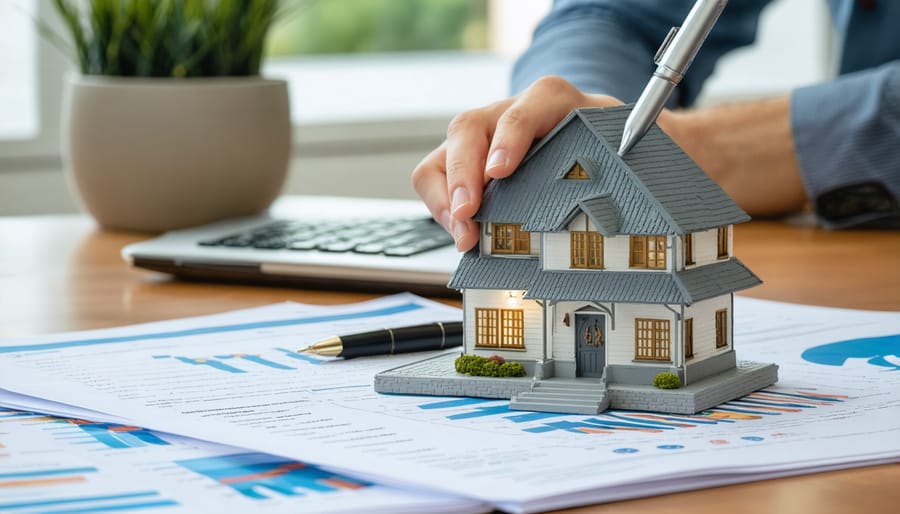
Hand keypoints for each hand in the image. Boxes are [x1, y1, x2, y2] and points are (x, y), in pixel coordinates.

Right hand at [412, 76, 621, 251]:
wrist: (617, 148)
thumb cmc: (617, 149)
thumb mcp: (625, 150)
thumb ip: (621, 165)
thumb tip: (624, 208)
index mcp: (552, 102)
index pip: (523, 110)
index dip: (509, 139)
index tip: (502, 172)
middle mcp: (509, 114)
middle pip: (468, 128)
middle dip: (461, 175)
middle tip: (468, 215)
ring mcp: (485, 140)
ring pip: (442, 155)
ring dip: (444, 198)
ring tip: (462, 235)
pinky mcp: (471, 166)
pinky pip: (439, 181)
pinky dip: (444, 211)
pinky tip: (463, 235)